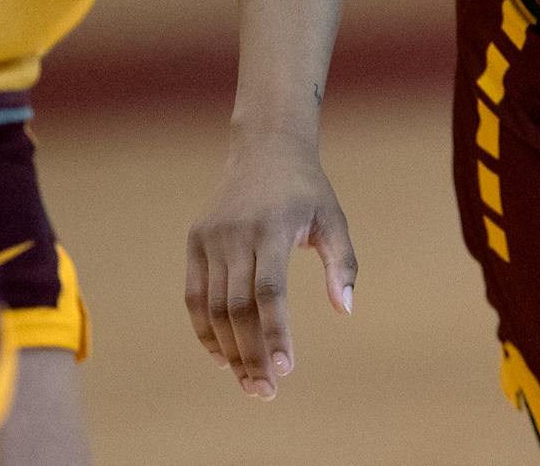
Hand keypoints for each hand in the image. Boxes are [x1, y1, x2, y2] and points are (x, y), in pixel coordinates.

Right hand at [186, 139, 356, 400]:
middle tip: (266, 391)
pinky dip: (205, 330)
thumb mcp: (334, 218)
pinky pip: (194, 296)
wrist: (266, 147)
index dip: (275, 333)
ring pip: (213, 308)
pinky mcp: (195, 241)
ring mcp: (211, 238)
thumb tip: (345, 310)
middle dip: (250, 354)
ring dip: (228, 350)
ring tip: (249, 382)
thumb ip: (342, 263)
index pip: (269, 292)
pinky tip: (221, 357)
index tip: (285, 368)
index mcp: (274, 228)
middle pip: (237, 308)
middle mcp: (237, 234)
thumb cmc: (307, 190)